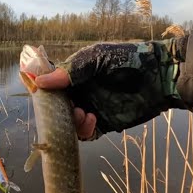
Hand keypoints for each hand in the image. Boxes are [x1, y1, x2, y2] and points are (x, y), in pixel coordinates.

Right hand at [35, 39, 190, 139]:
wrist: (160, 75)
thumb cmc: (128, 59)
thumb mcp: (97, 59)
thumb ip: (70, 71)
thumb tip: (40, 82)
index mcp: (75, 74)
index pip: (50, 82)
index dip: (40, 87)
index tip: (32, 89)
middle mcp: (80, 92)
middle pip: (57, 106)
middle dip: (56, 109)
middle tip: (64, 106)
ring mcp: (91, 108)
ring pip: (69, 123)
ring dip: (70, 121)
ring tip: (82, 113)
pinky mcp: (103, 123)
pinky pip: (86, 133)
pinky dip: (84, 130)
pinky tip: (92, 119)